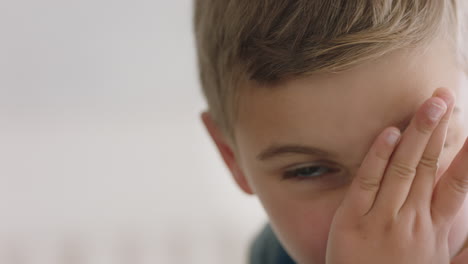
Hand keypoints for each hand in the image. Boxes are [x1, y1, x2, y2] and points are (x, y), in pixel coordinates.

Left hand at [325, 88, 467, 263]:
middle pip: (428, 166)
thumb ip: (462, 247)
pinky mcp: (352, 220)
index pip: (459, 186)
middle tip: (445, 97)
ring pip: (402, 168)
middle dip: (438, 130)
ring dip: (416, 133)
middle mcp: (412, 220)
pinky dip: (378, 156)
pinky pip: (366, 182)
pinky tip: (388, 132)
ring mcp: (382, 219)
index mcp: (435, 230)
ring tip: (428, 104)